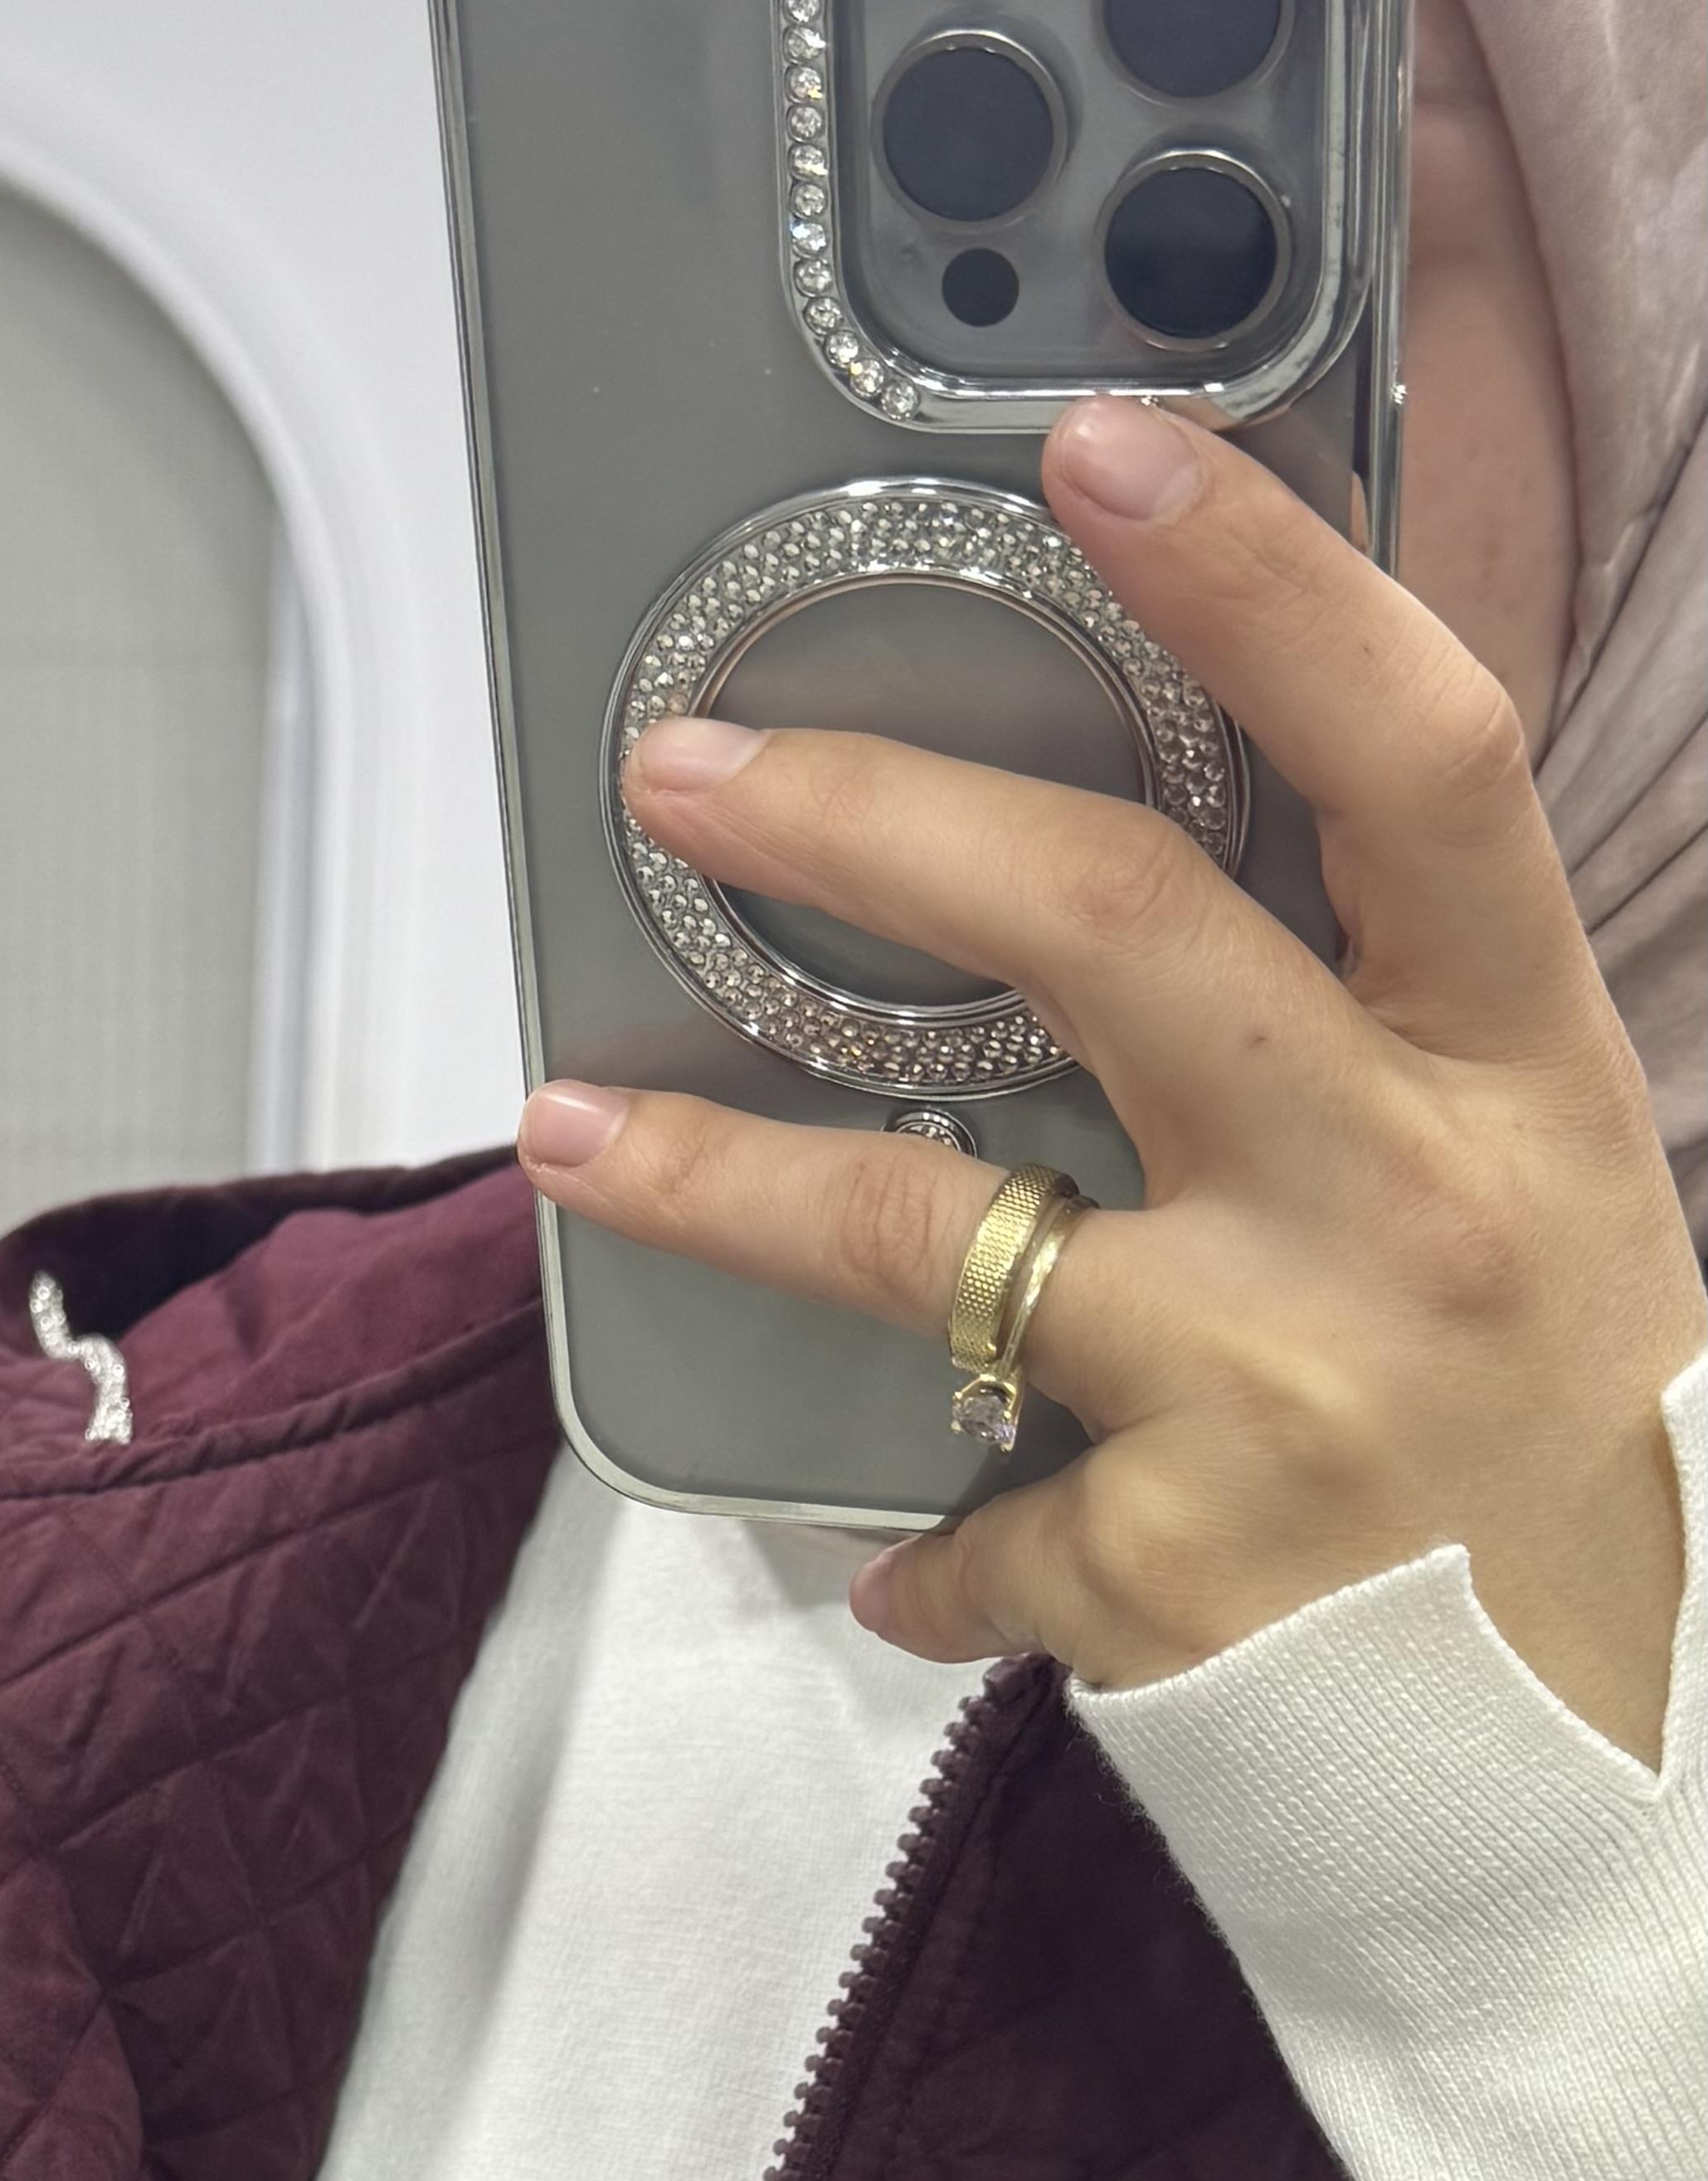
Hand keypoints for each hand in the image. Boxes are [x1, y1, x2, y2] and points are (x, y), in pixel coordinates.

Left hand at [520, 396, 1703, 1764]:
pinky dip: (927, 1544)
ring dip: (728, 1174)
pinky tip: (902, 1552)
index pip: (1417, 754)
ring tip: (577, 1130)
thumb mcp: (1529, 1154)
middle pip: (1117, 933)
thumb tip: (1144, 817)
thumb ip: (1375, 993)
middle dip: (873, 823)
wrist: (1630, 1737)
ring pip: (942, 1231)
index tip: (1100, 443)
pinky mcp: (1189, 1574)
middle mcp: (1411, 1202)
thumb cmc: (1555, 1407)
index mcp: (1516, 1062)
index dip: (1264, 580)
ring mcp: (1293, 1391)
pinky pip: (982, 1527)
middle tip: (689, 769)